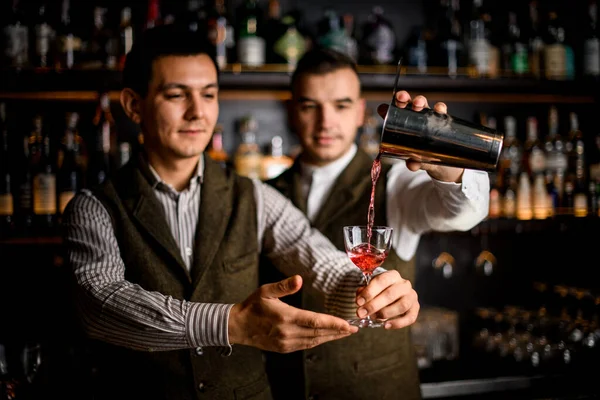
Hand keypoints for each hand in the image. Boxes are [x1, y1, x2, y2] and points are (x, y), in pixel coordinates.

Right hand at [228, 275, 357, 352]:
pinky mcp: (284, 348)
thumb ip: (284, 286)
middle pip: (318, 333)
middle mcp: (287, 333)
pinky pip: (306, 345)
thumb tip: (299, 279)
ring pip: (314, 341)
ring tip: (344, 333)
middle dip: (338, 331)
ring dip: (330, 337)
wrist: (238, 326)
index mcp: (285, 317)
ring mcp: (286, 343)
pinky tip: (326, 336)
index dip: (333, 324)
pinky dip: (318, 341)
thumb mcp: (266, 291)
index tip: (348, 324)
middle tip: (354, 328)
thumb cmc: (252, 306)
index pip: (315, 321)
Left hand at [355, 270, 419, 329]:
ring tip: (373, 318)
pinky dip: (398, 323)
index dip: (369, 292)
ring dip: (385, 313)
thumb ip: (364, 292)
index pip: (381, 281)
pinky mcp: (415, 308)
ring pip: (401, 305)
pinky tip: (386, 325)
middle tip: (361, 313)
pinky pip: (410, 317)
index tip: (358, 302)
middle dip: (373, 305)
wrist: (394, 294)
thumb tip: (360, 300)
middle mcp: (404, 284)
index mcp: (393, 275)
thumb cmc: (380, 290)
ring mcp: (412, 296)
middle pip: (390, 294)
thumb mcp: (370, 287)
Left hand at [377, 90, 463, 182]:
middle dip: (403, 98)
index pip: (392, 114)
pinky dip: (440, 109)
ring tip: (418, 104)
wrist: (443, 164)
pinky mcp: (442, 120)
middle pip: (406, 104)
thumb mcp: (417, 161)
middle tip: (401, 100)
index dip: (387, 108)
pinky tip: (439, 110)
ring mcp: (428, 118)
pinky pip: (441, 111)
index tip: (383, 109)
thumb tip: (412, 165)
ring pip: (423, 104)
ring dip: (420, 100)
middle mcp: (414, 118)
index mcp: (403, 126)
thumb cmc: (423, 158)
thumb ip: (414, 162)